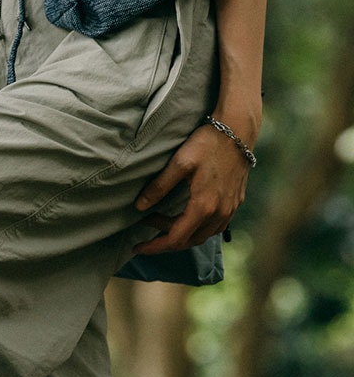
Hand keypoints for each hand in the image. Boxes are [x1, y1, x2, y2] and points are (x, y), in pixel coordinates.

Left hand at [132, 123, 252, 254]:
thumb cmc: (208, 143)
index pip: (175, 239)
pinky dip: (197, 230)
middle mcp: (219, 214)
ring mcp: (229, 210)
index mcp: (203, 206)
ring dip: (181, 235)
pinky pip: (214, 228)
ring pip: (202, 237)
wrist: (239, 130)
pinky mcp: (235, 204)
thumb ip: (159, 186)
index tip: (137, 247)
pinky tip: (187, 220)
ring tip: (163, 223)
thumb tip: (139, 207)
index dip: (154, 247)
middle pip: (188, 241)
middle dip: (164, 240)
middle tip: (147, 227)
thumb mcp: (179, 163)